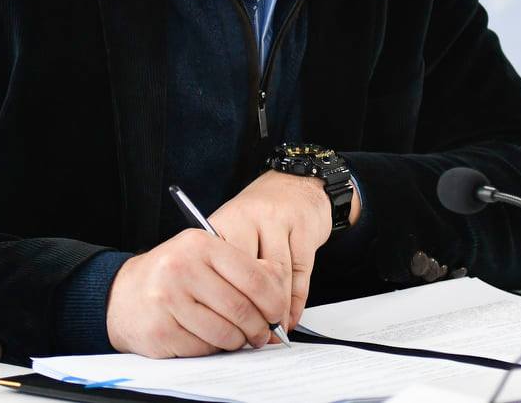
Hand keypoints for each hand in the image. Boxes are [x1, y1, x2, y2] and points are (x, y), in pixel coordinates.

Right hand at [104, 228, 290, 357]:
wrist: (122, 295)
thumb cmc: (171, 275)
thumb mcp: (204, 257)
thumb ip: (240, 268)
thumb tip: (278, 296)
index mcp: (200, 245)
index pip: (254, 276)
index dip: (273, 300)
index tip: (277, 312)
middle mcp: (183, 268)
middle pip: (241, 308)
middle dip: (258, 328)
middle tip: (262, 334)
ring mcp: (168, 300)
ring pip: (224, 333)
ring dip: (238, 342)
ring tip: (237, 338)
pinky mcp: (160, 331)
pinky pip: (203, 349)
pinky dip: (213, 349)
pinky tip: (208, 339)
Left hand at [208, 170, 348, 329]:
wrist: (293, 185)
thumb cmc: (257, 220)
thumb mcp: (232, 240)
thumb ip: (228, 277)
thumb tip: (228, 324)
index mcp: (219, 226)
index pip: (217, 274)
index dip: (226, 307)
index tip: (231, 330)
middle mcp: (245, 218)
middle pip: (248, 276)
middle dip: (255, 312)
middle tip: (258, 335)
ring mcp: (276, 219)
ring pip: (278, 276)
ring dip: (278, 309)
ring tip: (276, 328)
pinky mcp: (303, 225)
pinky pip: (301, 271)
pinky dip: (297, 301)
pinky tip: (291, 315)